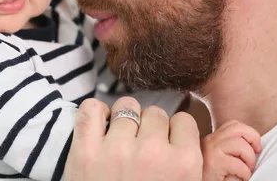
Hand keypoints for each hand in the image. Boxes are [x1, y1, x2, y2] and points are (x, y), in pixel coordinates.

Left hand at [64, 97, 202, 180]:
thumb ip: (192, 168)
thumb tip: (191, 142)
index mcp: (184, 165)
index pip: (184, 121)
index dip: (174, 133)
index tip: (166, 146)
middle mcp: (153, 152)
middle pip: (155, 113)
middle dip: (149, 129)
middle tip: (141, 151)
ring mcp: (116, 149)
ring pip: (126, 107)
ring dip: (124, 121)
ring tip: (120, 143)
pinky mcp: (85, 150)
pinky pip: (91, 108)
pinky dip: (95, 114)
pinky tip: (99, 130)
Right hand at [202, 120, 261, 180]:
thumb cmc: (213, 176)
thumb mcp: (222, 158)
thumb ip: (231, 148)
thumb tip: (254, 145)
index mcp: (213, 139)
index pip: (233, 125)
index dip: (248, 134)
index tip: (254, 147)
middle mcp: (210, 141)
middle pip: (238, 127)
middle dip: (253, 138)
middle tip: (256, 153)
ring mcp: (211, 151)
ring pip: (240, 144)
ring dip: (249, 159)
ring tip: (246, 169)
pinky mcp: (214, 164)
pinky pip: (239, 165)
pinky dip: (244, 173)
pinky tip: (239, 178)